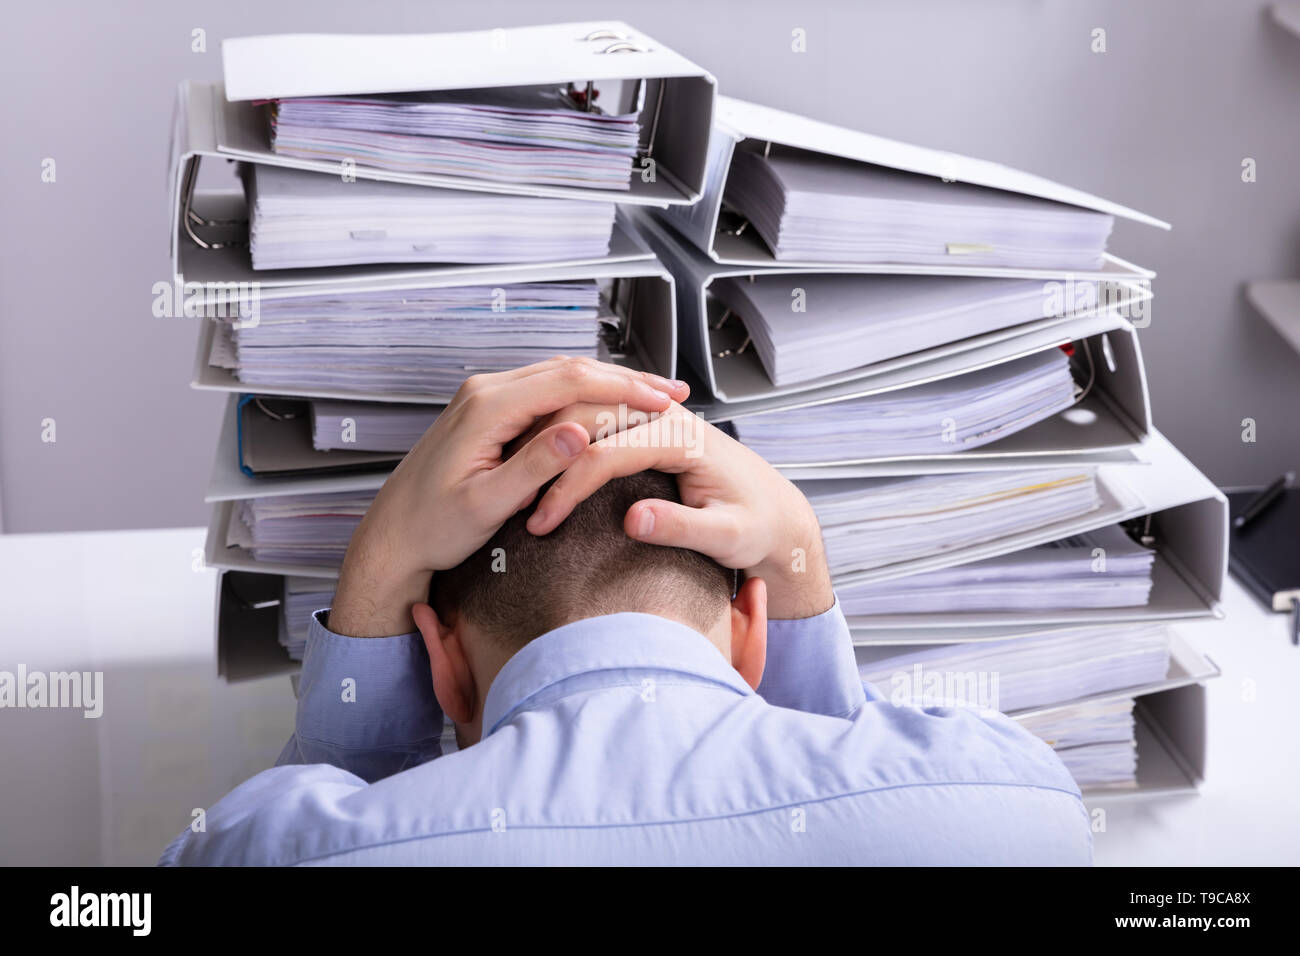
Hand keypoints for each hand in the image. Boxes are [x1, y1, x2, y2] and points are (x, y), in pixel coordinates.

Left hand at [329, 358, 689, 636]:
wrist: (394, 537)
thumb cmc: (432, 528)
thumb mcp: (486, 505)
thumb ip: (533, 466)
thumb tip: (579, 433)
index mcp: (487, 408)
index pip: (570, 381)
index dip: (623, 387)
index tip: (662, 399)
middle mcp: (485, 392)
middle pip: (570, 369)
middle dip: (625, 379)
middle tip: (672, 394)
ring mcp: (486, 398)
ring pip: (560, 375)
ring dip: (608, 384)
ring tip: (652, 398)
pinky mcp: (489, 411)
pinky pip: (546, 390)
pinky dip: (585, 394)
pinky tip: (609, 407)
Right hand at [526, 403, 833, 618]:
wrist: (778, 516)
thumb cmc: (759, 526)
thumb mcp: (727, 537)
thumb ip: (682, 527)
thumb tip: (633, 519)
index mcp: (684, 438)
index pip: (605, 454)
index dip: (567, 488)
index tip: (541, 522)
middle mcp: (668, 419)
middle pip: (586, 423)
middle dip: (546, 462)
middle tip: (517, 506)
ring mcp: (656, 420)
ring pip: (584, 416)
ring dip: (549, 448)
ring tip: (520, 490)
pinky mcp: (649, 431)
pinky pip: (594, 427)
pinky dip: (564, 447)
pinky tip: (543, 476)